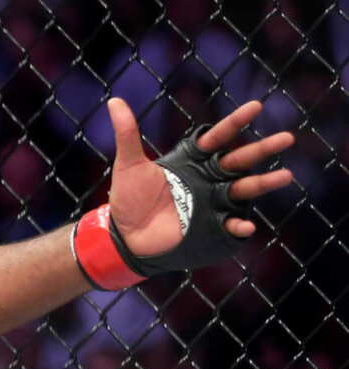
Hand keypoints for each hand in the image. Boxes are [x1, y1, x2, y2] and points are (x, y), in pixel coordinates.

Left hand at [108, 98, 294, 255]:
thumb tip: (114, 101)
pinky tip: (246, 225)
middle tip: (287, 137)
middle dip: (263, 149)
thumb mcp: (128, 165)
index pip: (219, 136)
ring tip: (286, 175)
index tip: (255, 106)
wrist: (125, 235)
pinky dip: (239, 224)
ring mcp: (213, 201)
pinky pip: (230, 224)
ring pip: (244, 189)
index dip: (236, 122)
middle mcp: (209, 177)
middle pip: (240, 159)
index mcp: (193, 159)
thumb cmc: (129, 198)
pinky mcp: (210, 225)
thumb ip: (127, 133)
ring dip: (265, 183)